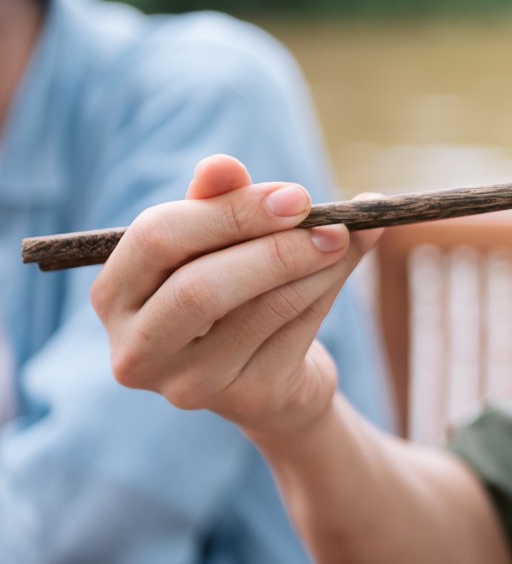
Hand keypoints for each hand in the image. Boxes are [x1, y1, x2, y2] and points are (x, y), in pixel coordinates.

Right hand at [91, 154, 381, 440]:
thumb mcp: (222, 241)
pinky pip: (295, 333)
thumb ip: (219, 202)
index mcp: (114, 295)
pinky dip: (326, 291)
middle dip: (274, 249)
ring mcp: (190, 385)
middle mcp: (137, 349)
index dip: (230, 212)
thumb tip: (223, 164)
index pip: (157, 239)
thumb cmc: (235, 291)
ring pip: (260, 311)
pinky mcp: (247, 399)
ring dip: (314, 267)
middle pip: (200, 289)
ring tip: (345, 239)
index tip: (295, 196)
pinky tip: (342, 268)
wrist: (273, 377)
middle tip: (331, 225)